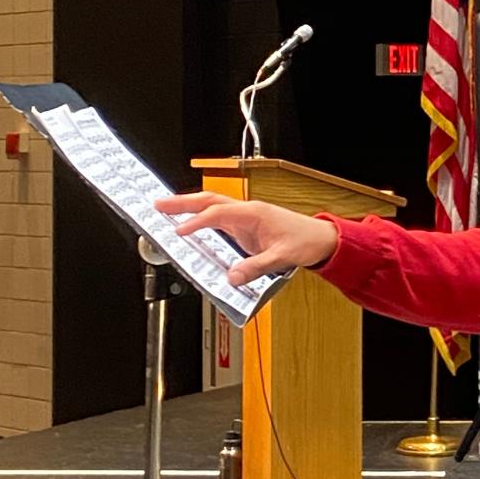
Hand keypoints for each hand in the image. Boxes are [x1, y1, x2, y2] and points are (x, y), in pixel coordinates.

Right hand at [154, 191, 338, 285]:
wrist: (321, 239)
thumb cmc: (306, 241)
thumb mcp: (282, 257)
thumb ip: (256, 267)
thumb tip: (232, 277)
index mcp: (254, 214)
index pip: (218, 214)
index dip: (197, 222)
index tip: (179, 231)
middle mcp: (248, 212)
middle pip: (210, 201)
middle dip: (183, 202)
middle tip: (158, 204)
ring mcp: (246, 218)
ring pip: (213, 206)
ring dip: (190, 207)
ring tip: (166, 210)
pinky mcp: (247, 227)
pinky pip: (219, 218)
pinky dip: (202, 218)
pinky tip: (191, 224)